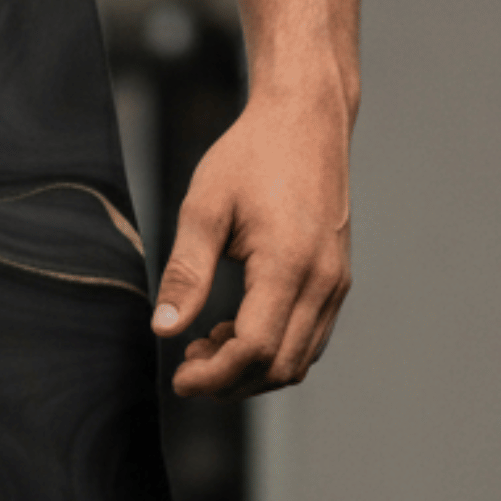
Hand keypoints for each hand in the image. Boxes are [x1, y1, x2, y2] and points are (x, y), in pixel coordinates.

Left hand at [151, 90, 352, 398]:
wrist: (306, 118)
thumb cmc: (252, 155)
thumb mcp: (204, 207)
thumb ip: (186, 273)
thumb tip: (164, 330)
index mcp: (289, 263)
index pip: (255, 349)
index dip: (214, 375)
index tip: (179, 377)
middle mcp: (323, 280)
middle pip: (278, 367)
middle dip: (229, 382)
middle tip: (188, 365)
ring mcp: (336, 282)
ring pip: (298, 361)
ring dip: (251, 371)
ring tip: (207, 345)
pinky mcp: (336, 280)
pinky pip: (309, 339)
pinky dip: (272, 352)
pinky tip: (235, 329)